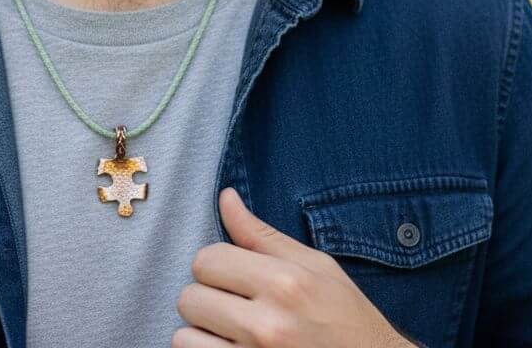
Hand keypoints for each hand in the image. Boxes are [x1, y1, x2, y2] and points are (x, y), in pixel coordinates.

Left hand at [173, 186, 417, 346]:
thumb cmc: (347, 319)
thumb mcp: (316, 267)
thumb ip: (262, 235)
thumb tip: (226, 196)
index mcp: (285, 283)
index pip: (207, 259)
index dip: (216, 266)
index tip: (234, 277)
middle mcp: (268, 324)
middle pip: (191, 298)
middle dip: (208, 300)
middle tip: (235, 308)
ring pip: (184, 337)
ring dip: (202, 335)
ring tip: (232, 335)